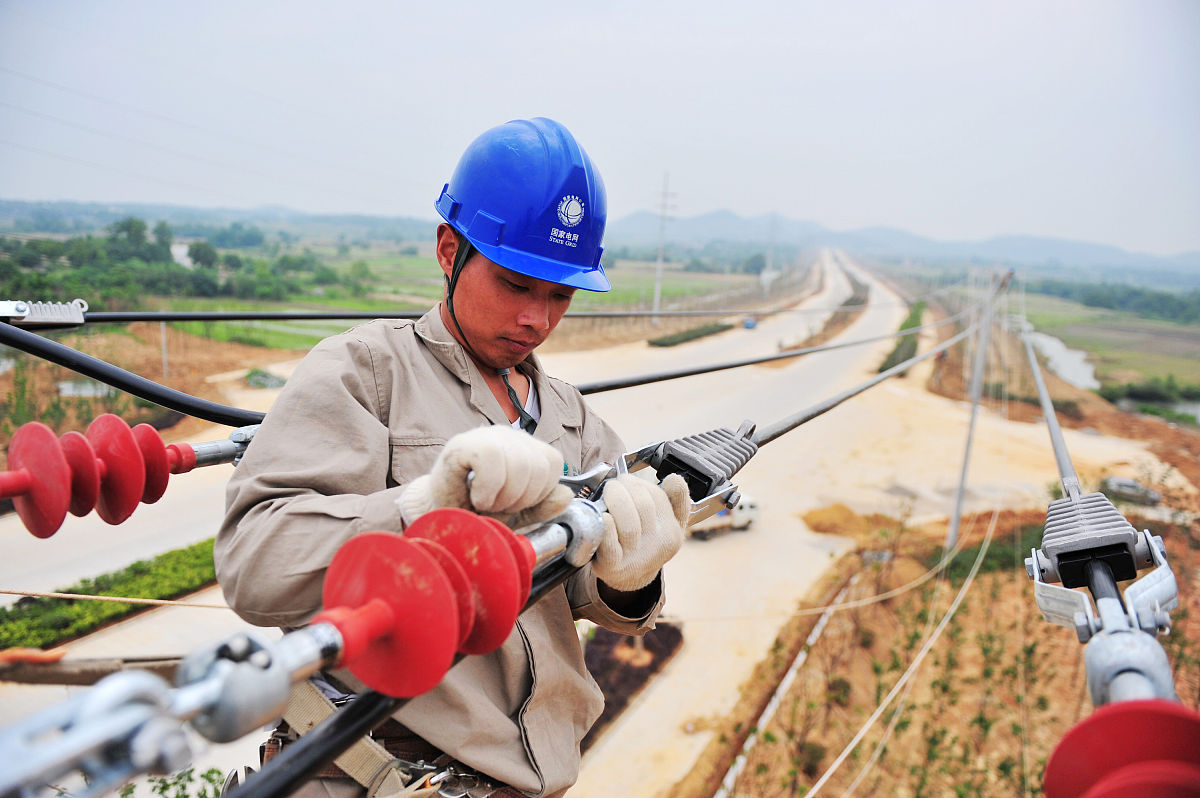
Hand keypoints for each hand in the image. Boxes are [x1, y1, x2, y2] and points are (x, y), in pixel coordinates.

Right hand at [397, 426, 571, 527]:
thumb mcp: (519, 515)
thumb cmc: (477, 512)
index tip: (515, 504)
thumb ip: (544, 506)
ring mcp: (486, 436)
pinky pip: (491, 458)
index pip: (553, 463)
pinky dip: (487, 487)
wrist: (440, 518)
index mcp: (526, 448)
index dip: (539, 492)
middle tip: (497, 505)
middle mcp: (509, 436)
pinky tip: (477, 496)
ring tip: (485, 502)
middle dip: (520, 498)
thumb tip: (567, 495)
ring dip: (503, 496)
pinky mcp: (463, 444)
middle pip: (538, 466)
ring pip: (519, 463)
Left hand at [593, 473, 689, 591]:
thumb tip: (675, 478)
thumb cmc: (648, 542)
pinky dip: (606, 528)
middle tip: (613, 486)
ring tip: (606, 497)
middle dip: (623, 488)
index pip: (658, 497)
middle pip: (643, 507)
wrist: (632, 576)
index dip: (638, 483)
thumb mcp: (670, 523)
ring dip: (614, 503)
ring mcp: (635, 557)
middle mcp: (657, 545)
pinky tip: (604, 518)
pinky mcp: (612, 566)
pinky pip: (610, 546)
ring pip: (629, 525)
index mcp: (672, 531)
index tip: (626, 481)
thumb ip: (677, 499)